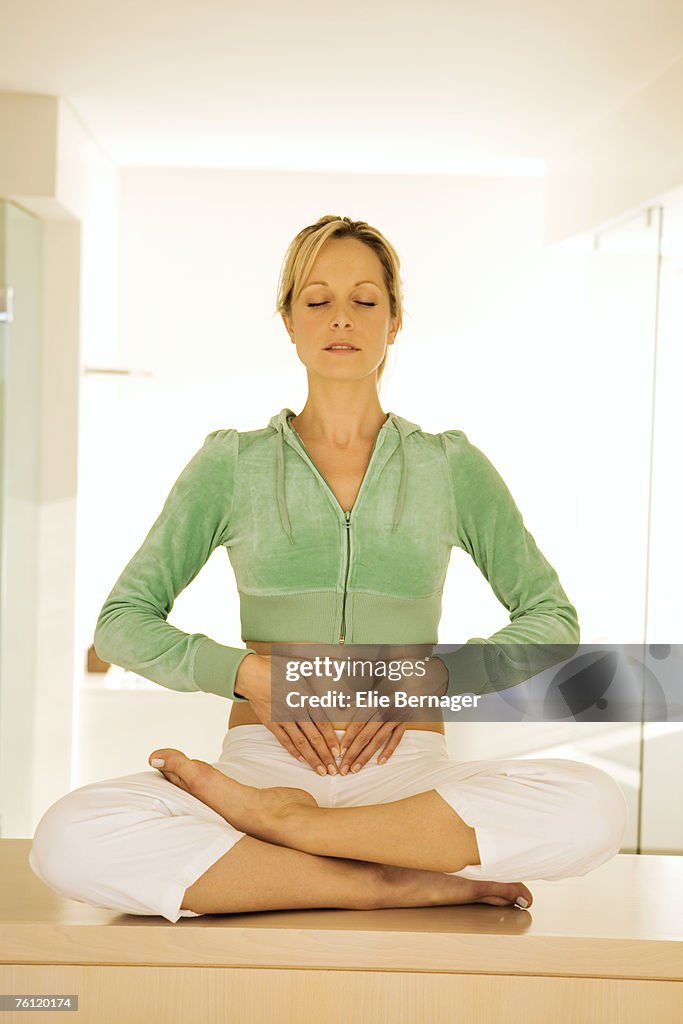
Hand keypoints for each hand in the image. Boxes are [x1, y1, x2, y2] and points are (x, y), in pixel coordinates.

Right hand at [234, 653, 340, 774]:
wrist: (251, 674)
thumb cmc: (276, 668)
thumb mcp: (301, 665)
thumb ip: (320, 668)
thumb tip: (337, 662)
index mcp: (306, 698)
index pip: (323, 723)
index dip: (331, 739)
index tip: (338, 752)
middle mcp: (296, 711)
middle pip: (314, 737)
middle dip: (325, 755)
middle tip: (334, 770)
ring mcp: (283, 719)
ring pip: (301, 743)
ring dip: (312, 758)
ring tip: (321, 771)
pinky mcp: (271, 723)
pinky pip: (284, 740)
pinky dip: (293, 751)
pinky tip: (301, 759)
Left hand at [336, 649, 448, 773]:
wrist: (418, 673)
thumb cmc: (392, 676)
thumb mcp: (372, 680)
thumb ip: (356, 692)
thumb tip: (339, 703)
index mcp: (374, 701)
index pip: (358, 723)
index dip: (348, 739)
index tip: (340, 752)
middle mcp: (384, 710)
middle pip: (365, 736)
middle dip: (353, 753)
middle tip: (343, 769)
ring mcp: (396, 717)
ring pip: (378, 740)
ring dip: (366, 756)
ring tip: (356, 769)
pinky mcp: (406, 721)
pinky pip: (396, 738)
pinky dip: (389, 750)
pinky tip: (380, 762)